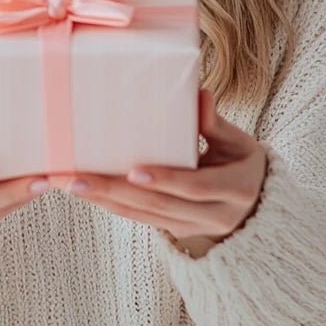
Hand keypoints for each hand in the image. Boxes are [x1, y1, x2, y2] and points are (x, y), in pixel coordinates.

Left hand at [48, 88, 268, 255]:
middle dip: (115, 192)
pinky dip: (112, 206)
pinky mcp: (175, 230)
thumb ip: (216, 123)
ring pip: (143, 216)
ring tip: (69, 185)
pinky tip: (86, 193)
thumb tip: (200, 96)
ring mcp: (192, 228)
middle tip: (76, 178)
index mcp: (234, 189)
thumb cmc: (242, 162)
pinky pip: (140, 220)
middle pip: (159, 206)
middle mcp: (214, 216)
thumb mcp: (238, 142)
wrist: (256, 205)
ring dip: (104, 201)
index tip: (134, 171)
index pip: (194, 186)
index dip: (166, 179)